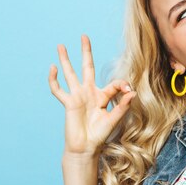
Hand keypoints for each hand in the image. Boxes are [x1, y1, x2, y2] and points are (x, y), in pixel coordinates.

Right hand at [49, 34, 135, 157]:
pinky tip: (52, 68)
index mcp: (103, 96)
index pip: (113, 83)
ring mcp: (77, 96)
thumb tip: (132, 92)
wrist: (86, 147)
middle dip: (86, 52)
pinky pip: (58, 89)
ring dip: (65, 60)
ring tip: (61, 46)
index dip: (122, 84)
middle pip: (87, 67)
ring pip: (70, 73)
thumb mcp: (114, 120)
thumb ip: (123, 106)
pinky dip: (54, 79)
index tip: (129, 90)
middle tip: (84, 36)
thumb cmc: (100, 135)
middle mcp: (89, 93)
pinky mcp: (68, 103)